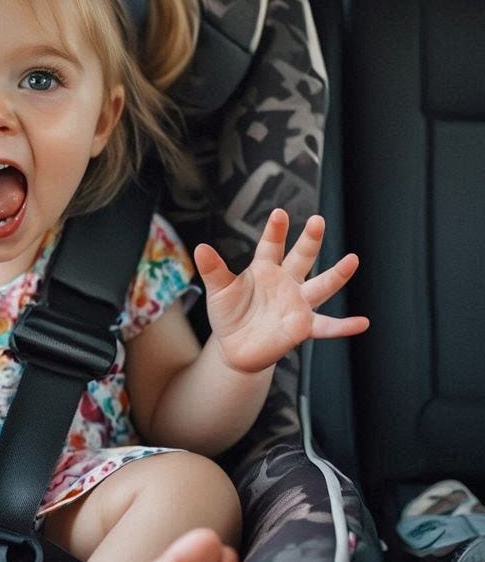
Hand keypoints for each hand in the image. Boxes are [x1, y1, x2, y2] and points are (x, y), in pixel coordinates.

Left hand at [194, 209, 368, 373]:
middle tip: (317, 220)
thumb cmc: (230, 314)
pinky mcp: (301, 327)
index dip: (275, 230)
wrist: (235, 347)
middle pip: (301, 258)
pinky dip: (345, 326)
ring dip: (337, 274)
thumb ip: (213, 270)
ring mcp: (296, 304)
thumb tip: (200, 248)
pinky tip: (362, 322)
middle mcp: (286, 283)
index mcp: (264, 269)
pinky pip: (327, 326)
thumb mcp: (218, 290)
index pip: (271, 246)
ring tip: (352, 260)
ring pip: (321, 287)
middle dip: (309, 240)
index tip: (279, 213)